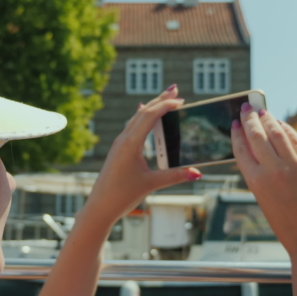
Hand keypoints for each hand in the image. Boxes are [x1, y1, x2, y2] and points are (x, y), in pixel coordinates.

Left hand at [84, 84, 201, 224]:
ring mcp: (119, 144)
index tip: (181, 100)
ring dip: (151, 107)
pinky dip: (142, 118)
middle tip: (175, 88)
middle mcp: (123, 139)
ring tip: (165, 98)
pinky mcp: (118, 150)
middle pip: (143, 112)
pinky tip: (142, 113)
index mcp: (130, 143)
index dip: (166, 105)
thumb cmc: (121, 196)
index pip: (150, 116)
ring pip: (136, 118)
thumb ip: (175, 176)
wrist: (99, 207)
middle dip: (160, 99)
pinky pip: (131, 127)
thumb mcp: (151, 184)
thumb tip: (198, 173)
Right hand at [231, 103, 296, 260]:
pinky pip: (295, 140)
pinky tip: (281, 124)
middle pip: (257, 136)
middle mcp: (273, 170)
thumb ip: (261, 174)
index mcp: (256, 182)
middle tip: (246, 108)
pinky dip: (287, 129)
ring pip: (277, 133)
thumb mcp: (264, 200)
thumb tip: (261, 148)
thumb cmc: (288, 225)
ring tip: (262, 111)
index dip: (237, 134)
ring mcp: (294, 165)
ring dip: (268, 119)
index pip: (242, 149)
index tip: (235, 123)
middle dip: (250, 119)